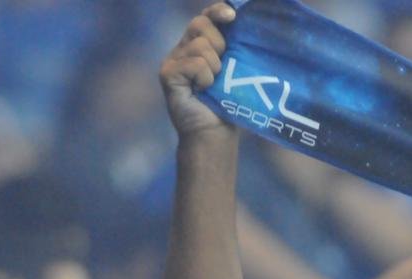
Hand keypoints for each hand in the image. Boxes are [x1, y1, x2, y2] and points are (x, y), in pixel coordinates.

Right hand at [159, 3, 235, 136]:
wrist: (215, 133)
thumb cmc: (227, 104)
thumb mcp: (234, 71)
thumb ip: (234, 48)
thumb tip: (243, 25)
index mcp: (200, 45)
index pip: (206, 17)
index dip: (217, 11)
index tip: (232, 16)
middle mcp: (183, 48)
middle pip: (201, 24)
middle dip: (220, 45)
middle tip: (222, 70)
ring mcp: (172, 60)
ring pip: (201, 45)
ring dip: (215, 68)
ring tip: (212, 85)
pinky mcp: (167, 73)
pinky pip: (195, 63)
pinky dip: (205, 78)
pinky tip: (202, 90)